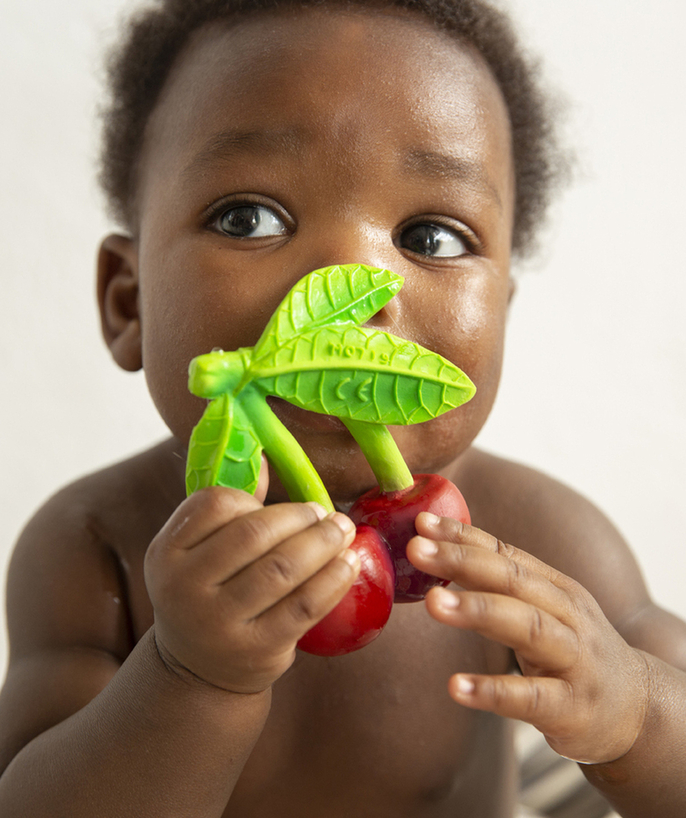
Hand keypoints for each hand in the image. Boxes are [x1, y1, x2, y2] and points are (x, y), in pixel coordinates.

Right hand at [144, 465, 359, 694]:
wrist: (198, 671)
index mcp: (166, 552)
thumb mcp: (199, 553)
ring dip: (323, 542)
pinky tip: (349, 563)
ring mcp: (218, 623)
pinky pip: (305, 605)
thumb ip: (229, 509)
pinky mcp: (257, 649)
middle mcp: (183, 588)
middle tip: (326, 513)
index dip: (255, 499)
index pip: (214, 504)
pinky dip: (333, 578)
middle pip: (254, 534)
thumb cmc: (208, 594)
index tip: (281, 506)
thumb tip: (264, 459)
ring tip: (343, 530)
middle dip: (300, 517)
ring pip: (283, 568)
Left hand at [407, 513, 650, 763]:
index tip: (422, 522)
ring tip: (433, 602)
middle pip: (513, 580)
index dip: (463, 537)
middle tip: (416, 549)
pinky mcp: (572, 708)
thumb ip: (498, 585)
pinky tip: (456, 687)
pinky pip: (530, 698)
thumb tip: (439, 552)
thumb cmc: (572, 651)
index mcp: (554, 588)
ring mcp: (573, 660)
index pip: (504, 554)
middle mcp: (567, 616)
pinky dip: (493, 692)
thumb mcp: (544, 610)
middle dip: (463, 561)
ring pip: (527, 627)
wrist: (636, 709)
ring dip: (478, 610)